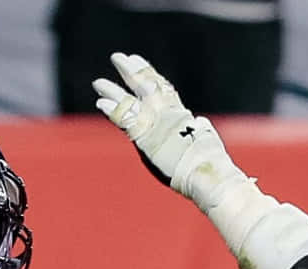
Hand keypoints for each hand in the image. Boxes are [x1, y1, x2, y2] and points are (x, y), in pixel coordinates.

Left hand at [93, 53, 241, 203]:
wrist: (205, 171)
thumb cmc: (210, 163)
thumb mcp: (207, 140)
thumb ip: (201, 130)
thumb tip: (201, 122)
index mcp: (182, 115)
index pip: (164, 89)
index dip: (150, 74)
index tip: (138, 61)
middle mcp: (167, 114)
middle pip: (146, 86)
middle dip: (132, 72)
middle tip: (118, 58)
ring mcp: (155, 125)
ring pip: (130, 102)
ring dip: (113, 91)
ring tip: (98, 83)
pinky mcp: (145, 138)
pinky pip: (126, 122)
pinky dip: (113, 111)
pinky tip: (101, 102)